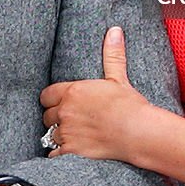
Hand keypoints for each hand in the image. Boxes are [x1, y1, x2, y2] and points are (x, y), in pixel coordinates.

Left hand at [39, 26, 153, 162]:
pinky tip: (71, 151)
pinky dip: (60, 154)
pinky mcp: (71, 152)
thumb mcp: (118, 78)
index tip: (62, 103)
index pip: (46, 95)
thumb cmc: (129, 105)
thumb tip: (114, 31)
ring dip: (59, 136)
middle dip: (56, 118)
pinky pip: (54, 154)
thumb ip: (112, 54)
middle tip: (71, 120)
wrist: (138, 132)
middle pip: (47, 115)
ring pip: (51, 135)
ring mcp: (67, 133)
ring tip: (73, 136)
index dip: (53, 100)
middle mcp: (65, 111)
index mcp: (72, 91)